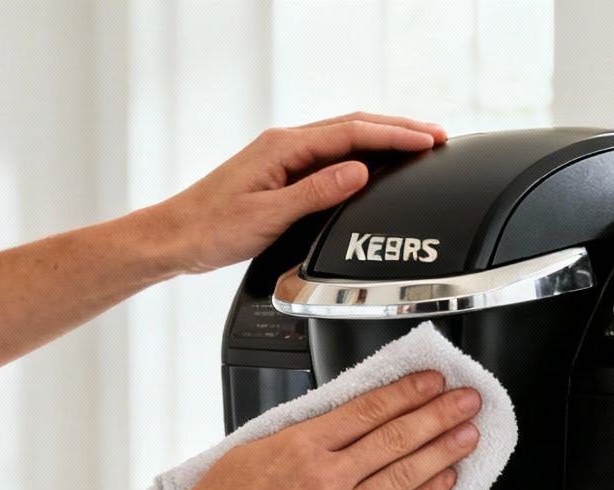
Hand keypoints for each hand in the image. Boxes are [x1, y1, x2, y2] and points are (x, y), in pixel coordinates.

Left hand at [145, 112, 446, 275]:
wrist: (176, 238)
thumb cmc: (211, 229)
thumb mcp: (268, 215)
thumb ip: (316, 192)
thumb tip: (358, 172)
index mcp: (283, 147)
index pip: (351, 133)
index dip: (394, 136)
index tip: (427, 141)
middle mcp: (285, 145)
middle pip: (353, 126)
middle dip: (398, 130)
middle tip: (437, 136)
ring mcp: (284, 157)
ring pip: (344, 138)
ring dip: (383, 139)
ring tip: (418, 145)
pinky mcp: (282, 173)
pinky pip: (332, 155)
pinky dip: (362, 153)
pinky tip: (376, 163)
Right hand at [164, 371, 480, 489]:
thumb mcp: (255, 448)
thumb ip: (303, 434)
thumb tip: (345, 419)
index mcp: (300, 444)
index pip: (369, 409)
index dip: (408, 392)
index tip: (432, 380)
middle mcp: (324, 477)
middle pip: (396, 436)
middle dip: (439, 414)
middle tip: (467, 400)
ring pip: (403, 474)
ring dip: (443, 450)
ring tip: (468, 435)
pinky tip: (446, 480)